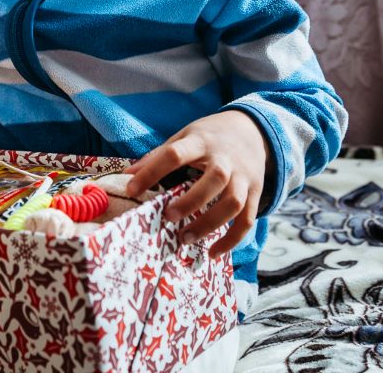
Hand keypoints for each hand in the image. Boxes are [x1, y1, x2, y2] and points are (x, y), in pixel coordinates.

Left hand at [123, 111, 269, 257]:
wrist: (251, 130)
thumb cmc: (209, 137)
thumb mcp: (184, 136)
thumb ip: (157, 156)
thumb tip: (127, 176)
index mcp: (201, 141)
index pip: (175, 154)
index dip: (152, 171)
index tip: (131, 190)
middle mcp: (225, 159)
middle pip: (214, 179)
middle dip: (191, 201)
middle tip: (168, 217)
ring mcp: (243, 177)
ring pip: (233, 203)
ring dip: (210, 223)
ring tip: (185, 238)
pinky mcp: (255, 193)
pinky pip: (248, 220)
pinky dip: (232, 239)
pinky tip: (213, 252)